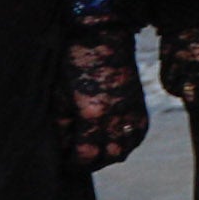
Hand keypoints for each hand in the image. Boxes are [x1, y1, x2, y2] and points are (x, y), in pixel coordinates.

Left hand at [60, 0, 147, 172]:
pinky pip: (137, 135)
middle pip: (109, 157)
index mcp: (94, 115)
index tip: (65, 162)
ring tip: (94, 151)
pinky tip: (113, 139)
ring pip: (126, 149)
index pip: (87, 156)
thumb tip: (62, 146)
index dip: (74, 163)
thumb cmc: (74, 62)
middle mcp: (117, 117)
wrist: (102, 36)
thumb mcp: (59, 95)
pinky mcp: (140, 104)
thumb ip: (62, 125)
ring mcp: (131, 111)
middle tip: (77, 159)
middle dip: (91, 163)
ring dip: (109, 154)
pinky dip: (126, 143)